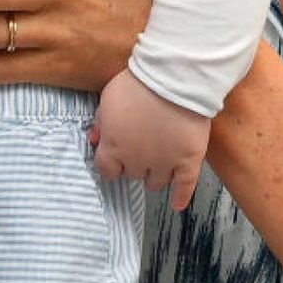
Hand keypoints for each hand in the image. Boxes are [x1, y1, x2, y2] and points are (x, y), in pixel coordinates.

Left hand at [90, 69, 209, 209]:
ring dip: (154, 175)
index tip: (115, 158)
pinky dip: (181, 197)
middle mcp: (137, 161)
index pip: (106, 170)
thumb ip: (100, 122)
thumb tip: (95, 140)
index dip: (110, 164)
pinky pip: (185, 187)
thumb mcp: (108, 98)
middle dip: (133, 163)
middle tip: (140, 150)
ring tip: (157, 165)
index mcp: (114, 146)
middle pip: (132, 174)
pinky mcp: (188, 161)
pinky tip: (177, 203)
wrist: (172, 79)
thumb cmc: (136, 85)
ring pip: (155, 182)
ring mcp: (164, 163)